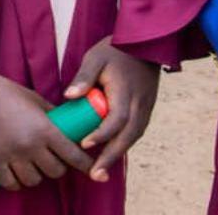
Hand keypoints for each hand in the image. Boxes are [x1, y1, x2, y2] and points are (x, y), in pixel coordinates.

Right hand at [0, 55, 91, 189]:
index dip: (85, 165)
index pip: (72, 154)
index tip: (92, 169)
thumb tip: (68, 127)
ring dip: (36, 175)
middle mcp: (30, 144)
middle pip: (55, 171)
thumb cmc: (4, 91)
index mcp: (44, 128)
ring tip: (32, 166)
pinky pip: (11, 184)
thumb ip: (52, 115)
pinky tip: (16, 174)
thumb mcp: (34, 99)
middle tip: (52, 160)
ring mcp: (11, 155)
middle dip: (58, 167)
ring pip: (34, 180)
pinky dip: (16, 182)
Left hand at [63, 36, 158, 182]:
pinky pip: (137, 131)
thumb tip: (69, 96)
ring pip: (134, 136)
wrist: (147, 43)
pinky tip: (112, 153)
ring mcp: (146, 107)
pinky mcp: (147, 108)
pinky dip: (125, 144)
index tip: (84, 145)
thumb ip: (84, 76)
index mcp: (126, 91)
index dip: (101, 134)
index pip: (116, 119)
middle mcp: (140, 103)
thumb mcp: (96, 57)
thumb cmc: (116, 50)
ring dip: (118, 154)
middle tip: (94, 174)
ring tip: (101, 170)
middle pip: (127, 136)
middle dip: (111, 157)